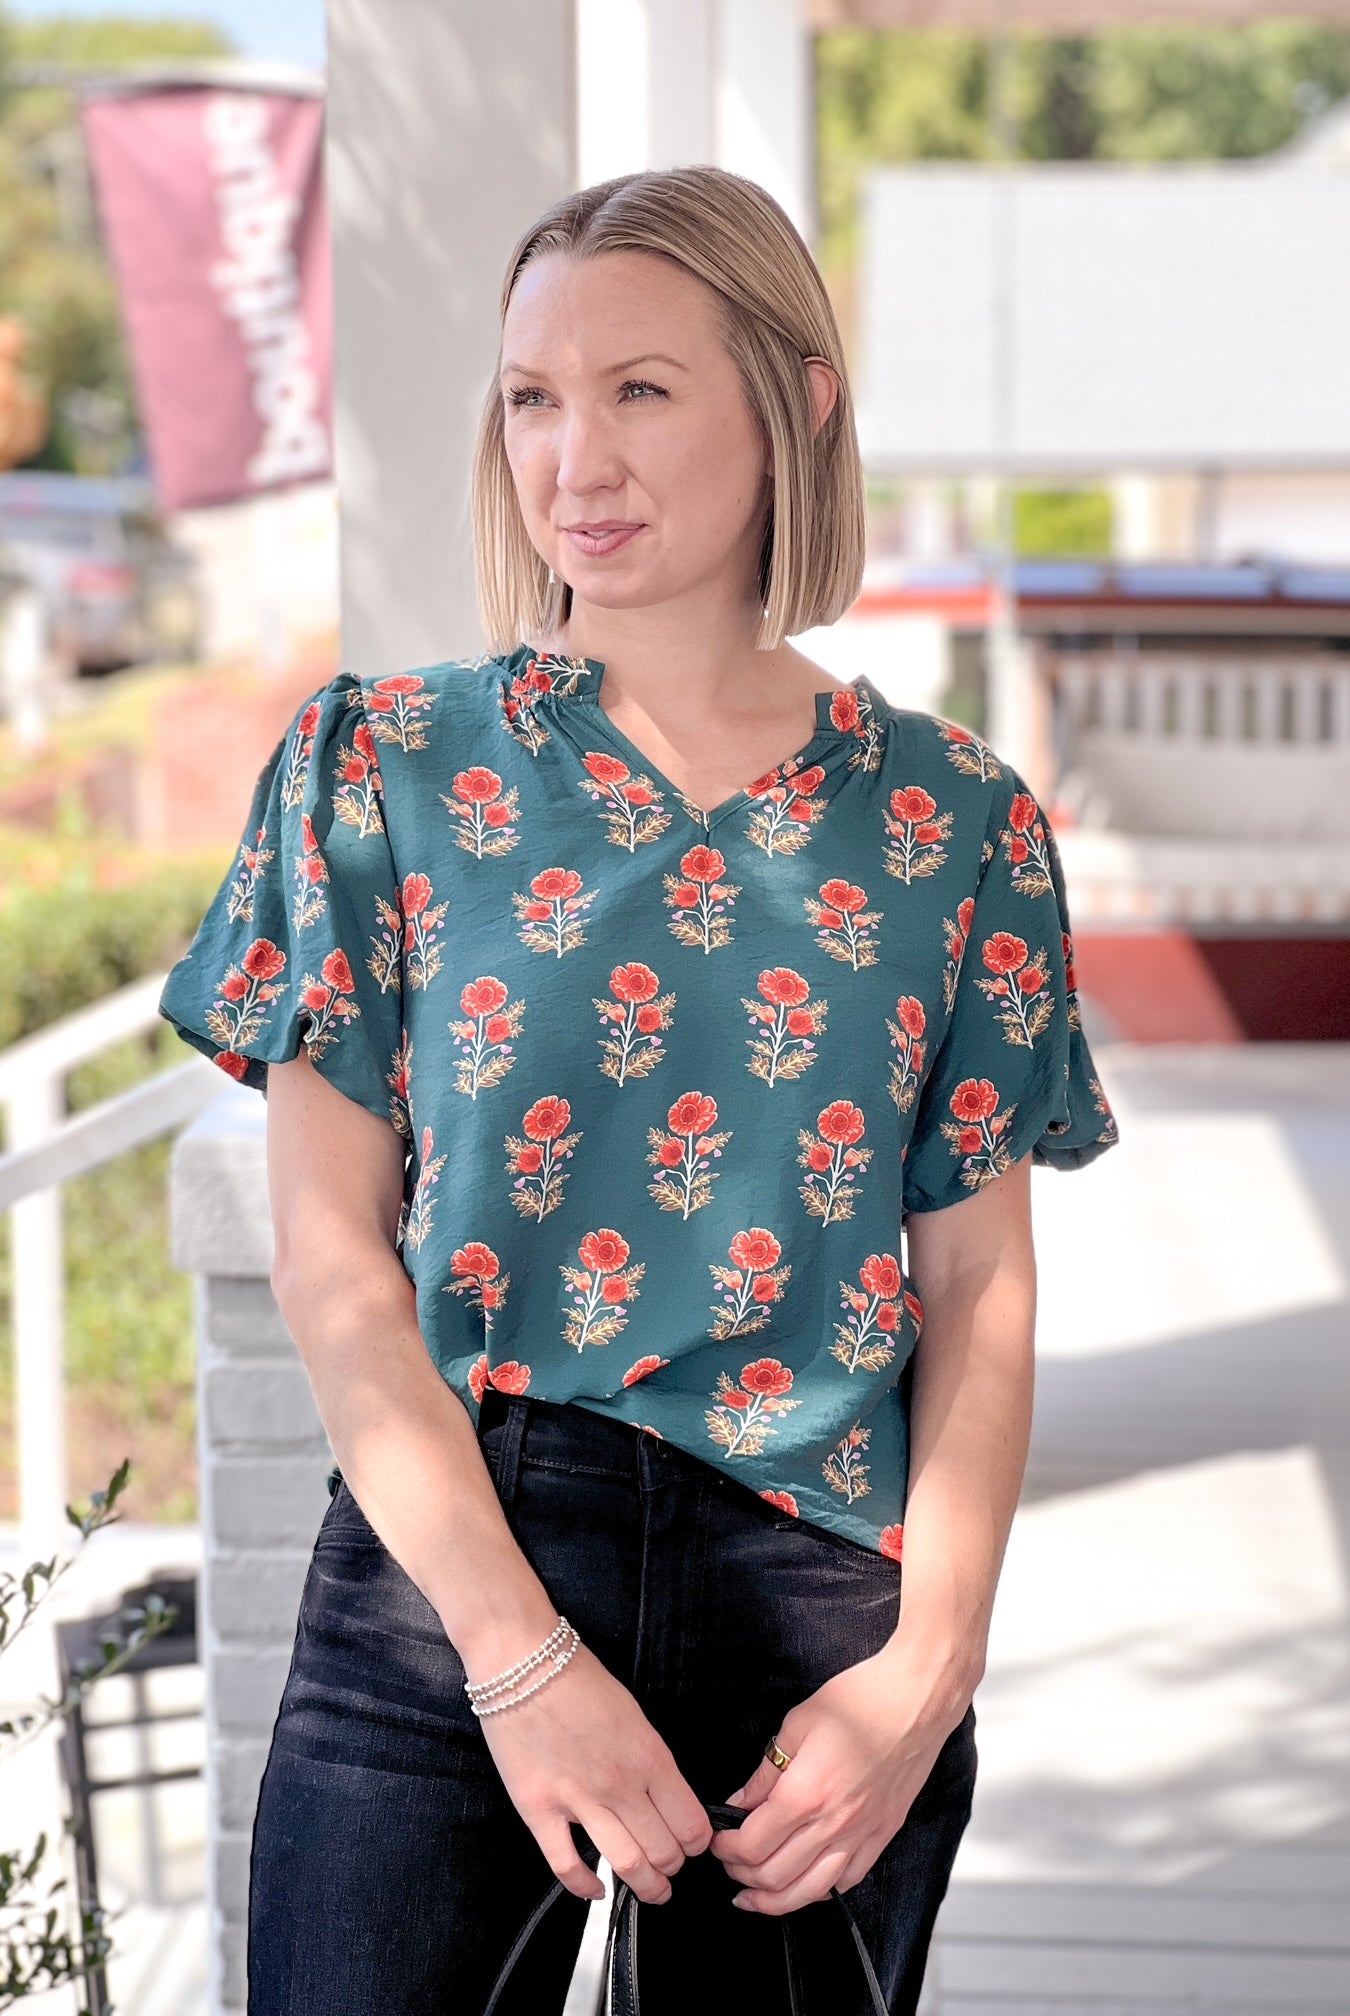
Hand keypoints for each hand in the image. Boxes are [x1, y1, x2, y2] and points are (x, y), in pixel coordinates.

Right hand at [478, 1637, 713, 1905]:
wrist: (522, 1661)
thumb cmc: (578, 1678)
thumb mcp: (633, 1713)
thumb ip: (651, 1758)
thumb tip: (665, 1796)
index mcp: (650, 1756)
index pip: (691, 1823)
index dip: (697, 1841)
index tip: (693, 1843)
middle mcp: (620, 1784)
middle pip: (664, 1851)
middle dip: (674, 1866)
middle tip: (672, 1866)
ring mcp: (578, 1800)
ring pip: (627, 1865)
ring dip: (646, 1886)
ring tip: (652, 1890)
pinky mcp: (538, 1810)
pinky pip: (567, 1866)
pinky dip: (586, 1888)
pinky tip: (596, 1889)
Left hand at [708, 1637, 973, 1915]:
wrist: (917, 1700)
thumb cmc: (860, 1700)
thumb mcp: (798, 1724)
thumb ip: (766, 1771)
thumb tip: (741, 1804)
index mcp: (805, 1793)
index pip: (752, 1845)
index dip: (726, 1849)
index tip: (716, 1839)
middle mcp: (833, 1824)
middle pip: (775, 1876)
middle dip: (742, 1875)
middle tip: (729, 1863)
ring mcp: (862, 1835)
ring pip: (811, 1892)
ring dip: (776, 1900)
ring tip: (755, 1896)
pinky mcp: (883, 1835)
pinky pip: (848, 1880)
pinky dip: (821, 1890)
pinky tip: (806, 1883)